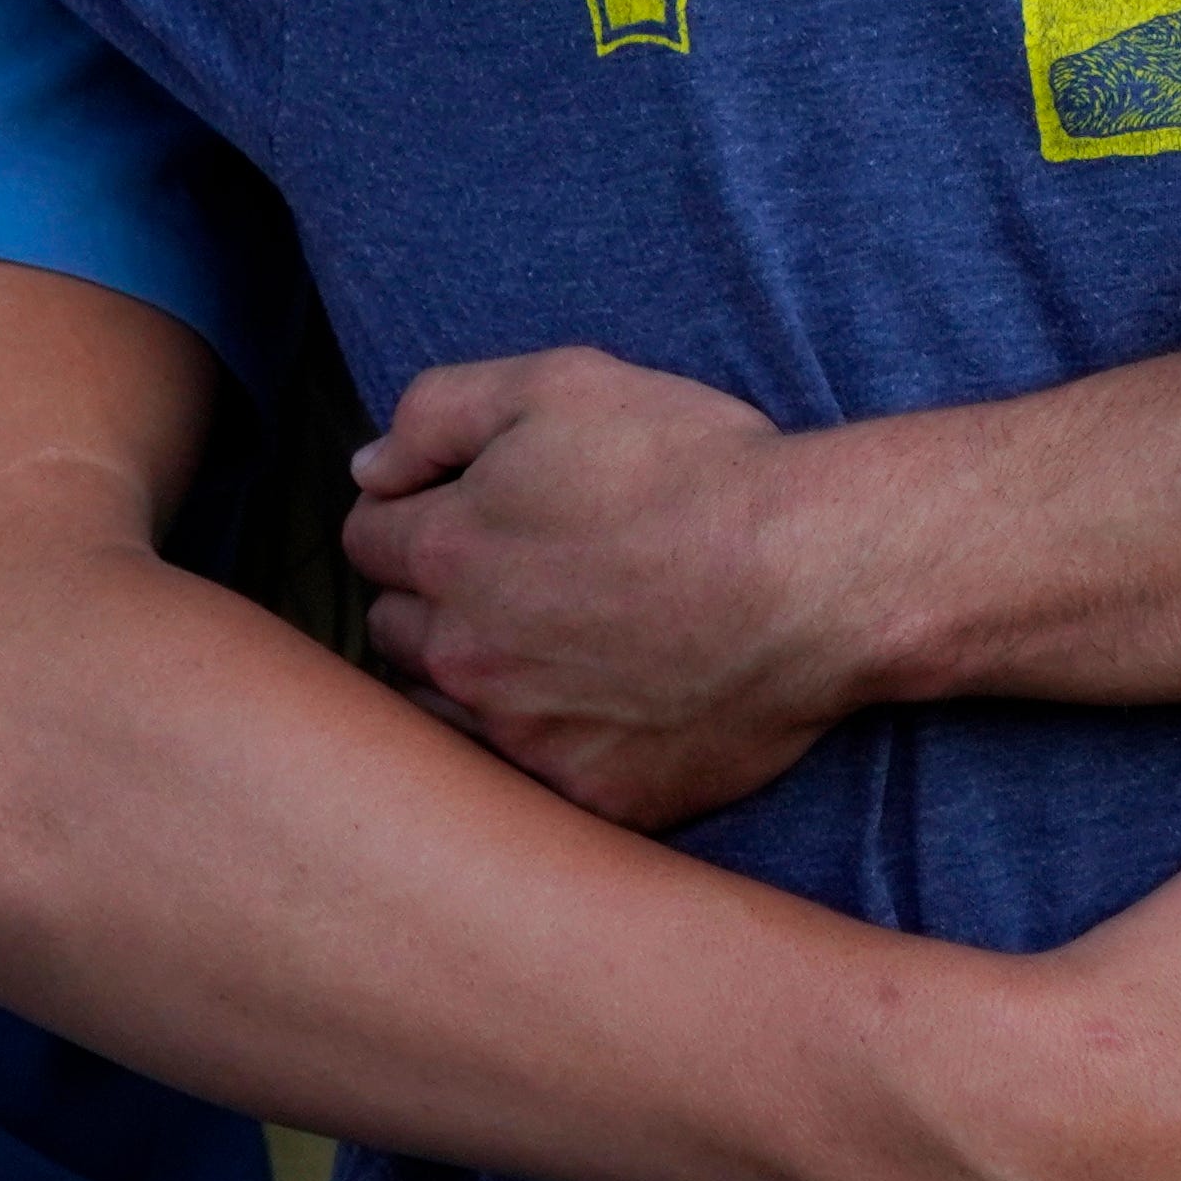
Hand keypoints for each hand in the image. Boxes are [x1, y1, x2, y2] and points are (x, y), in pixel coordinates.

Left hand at [339, 349, 860, 830]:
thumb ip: (436, 414)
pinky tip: (601, 702)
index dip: (415, 513)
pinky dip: (545, 742)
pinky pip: (525, 778)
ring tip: (556, 642)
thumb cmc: (696, 470)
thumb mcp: (562, 385)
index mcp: (446, 551)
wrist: (815, 577)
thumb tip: (365, 467)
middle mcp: (464, 656)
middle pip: (396, 630)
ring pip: (444, 712)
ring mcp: (521, 737)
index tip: (474, 510)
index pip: (367, 538)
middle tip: (522, 574)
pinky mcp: (585, 795)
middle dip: (436, 598)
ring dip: (475, 679)